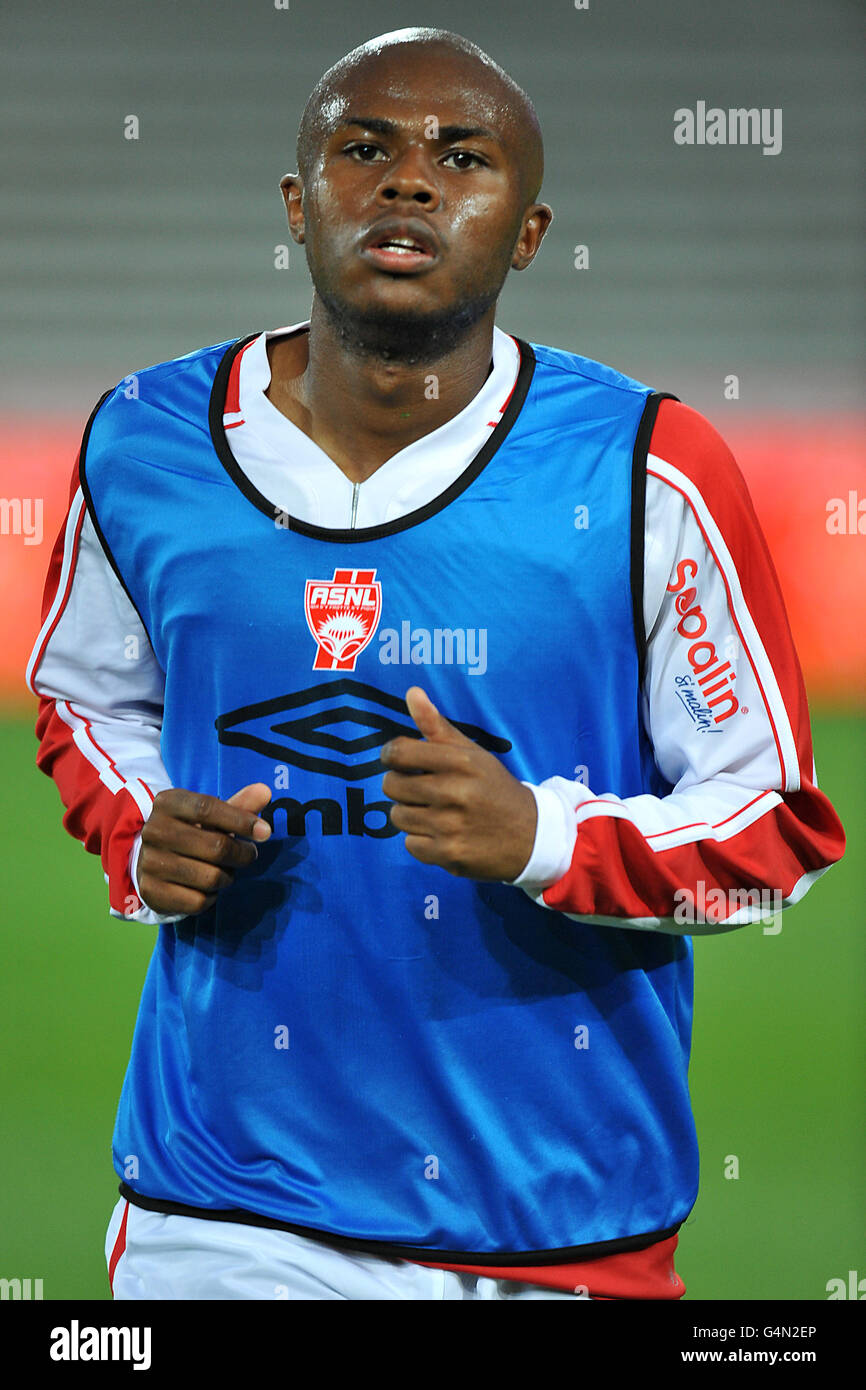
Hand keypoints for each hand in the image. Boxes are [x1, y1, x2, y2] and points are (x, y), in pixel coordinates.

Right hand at [137, 783, 271, 915]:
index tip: (265, 832)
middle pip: (216, 847)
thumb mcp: (210, 815)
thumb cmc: (190, 831)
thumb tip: (265, 791)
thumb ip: (239, 805)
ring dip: (228, 877)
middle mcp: (154, 831)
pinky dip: (211, 897)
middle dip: (242, 854)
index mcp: (168, 803)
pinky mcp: (152, 892)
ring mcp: (150, 862)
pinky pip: (198, 901)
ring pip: (211, 878)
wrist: (149, 859)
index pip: (208, 808)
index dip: (241, 820)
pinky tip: (207, 888)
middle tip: (248, 855)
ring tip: (225, 870)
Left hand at [380, 686, 536, 880]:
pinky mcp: (449, 854)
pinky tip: (442, 834)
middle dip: (401, 786)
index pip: (398, 752)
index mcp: (460, 762)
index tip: (398, 761)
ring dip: (410, 815)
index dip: (390, 756)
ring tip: (435, 813)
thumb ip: (437, 726)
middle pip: (391, 785)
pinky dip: (421, 841)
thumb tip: (411, 692)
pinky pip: (409, 844)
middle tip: (422, 790)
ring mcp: (451, 826)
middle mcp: (455, 792)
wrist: (532, 837)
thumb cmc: (495, 789)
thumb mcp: (472, 754)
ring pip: (397, 816)